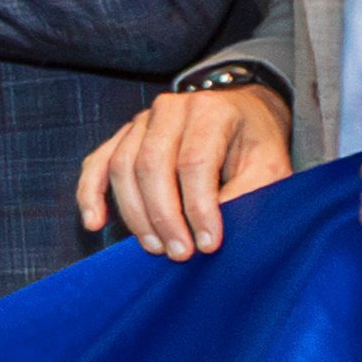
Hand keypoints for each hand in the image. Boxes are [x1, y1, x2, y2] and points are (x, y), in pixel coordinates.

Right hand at [79, 83, 297, 256]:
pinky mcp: (123, 135)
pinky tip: (95, 223)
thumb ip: (248, 192)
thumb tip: (210, 226)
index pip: (195, 162)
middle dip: (163, 216)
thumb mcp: (270, 166)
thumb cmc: (255, 144)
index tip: (207, 243)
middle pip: (152, 164)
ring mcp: (142, 120)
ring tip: (154, 246)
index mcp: (211, 110)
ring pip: (122, 167)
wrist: (240, 114)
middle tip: (178, 252)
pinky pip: (98, 164)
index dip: (198, 207)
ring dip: (134, 214)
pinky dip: (91, 194)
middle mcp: (171, 108)